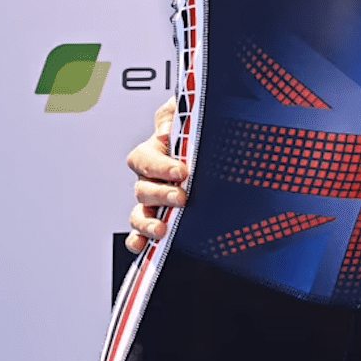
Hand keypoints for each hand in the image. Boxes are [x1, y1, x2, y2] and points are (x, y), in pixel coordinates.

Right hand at [124, 98, 185, 252]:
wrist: (222, 145)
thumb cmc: (200, 127)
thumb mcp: (186, 111)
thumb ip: (174, 114)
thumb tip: (165, 132)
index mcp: (154, 151)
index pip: (144, 159)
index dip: (159, 166)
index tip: (182, 171)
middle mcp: (151, 177)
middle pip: (142, 188)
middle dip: (160, 195)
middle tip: (182, 198)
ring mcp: (155, 199)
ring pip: (139, 213)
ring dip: (147, 222)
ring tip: (162, 230)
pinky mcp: (163, 216)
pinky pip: (142, 232)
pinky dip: (139, 241)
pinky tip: (143, 248)